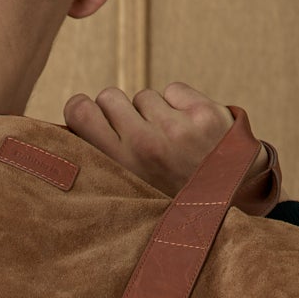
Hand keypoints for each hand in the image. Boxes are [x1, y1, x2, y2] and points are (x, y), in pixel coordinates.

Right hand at [63, 81, 269, 197]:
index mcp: (121, 166)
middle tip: (138, 137)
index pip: (79, 110)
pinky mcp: (204, 113)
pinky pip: (173, 90)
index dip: (83, 110)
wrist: (233, 207)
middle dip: (119, 112)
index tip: (93, 120)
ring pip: (144, 96)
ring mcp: (177, 127)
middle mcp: (146, 144)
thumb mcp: (129, 197)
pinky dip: (179, 105)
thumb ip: (102, 166)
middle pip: (109, 96)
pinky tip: (190, 132)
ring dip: (153, 113)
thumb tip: (65, 134)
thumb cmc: (171, 204)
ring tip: (170, 144)